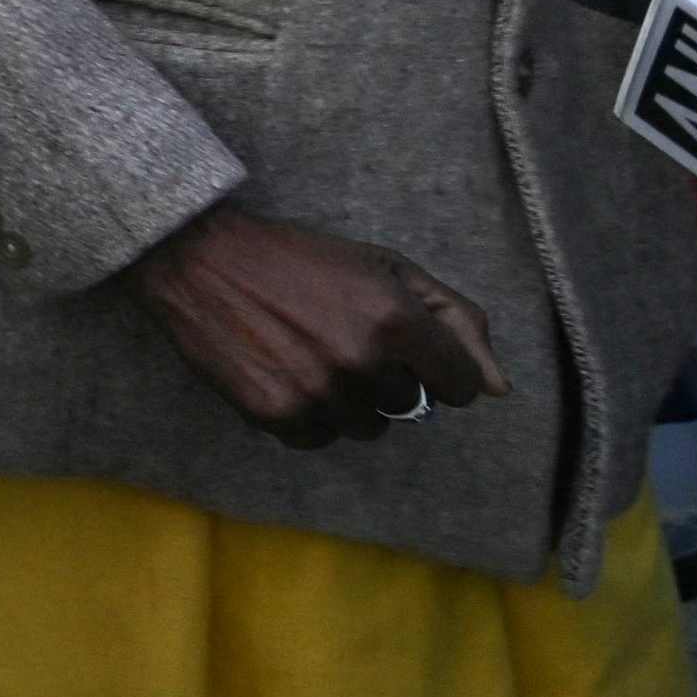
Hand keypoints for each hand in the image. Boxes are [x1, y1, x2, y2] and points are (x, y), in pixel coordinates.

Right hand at [127, 204, 503, 444]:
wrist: (197, 256)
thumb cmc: (299, 257)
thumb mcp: (384, 267)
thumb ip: (454, 320)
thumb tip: (499, 390)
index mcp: (396, 319)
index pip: (459, 385)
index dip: (436, 368)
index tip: (404, 350)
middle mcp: (362, 361)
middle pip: (407, 408)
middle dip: (384, 379)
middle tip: (338, 339)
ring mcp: (318, 392)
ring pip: (365, 428)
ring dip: (347, 401)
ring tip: (308, 356)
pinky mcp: (276, 413)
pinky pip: (319, 439)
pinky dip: (307, 416)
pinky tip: (283, 374)